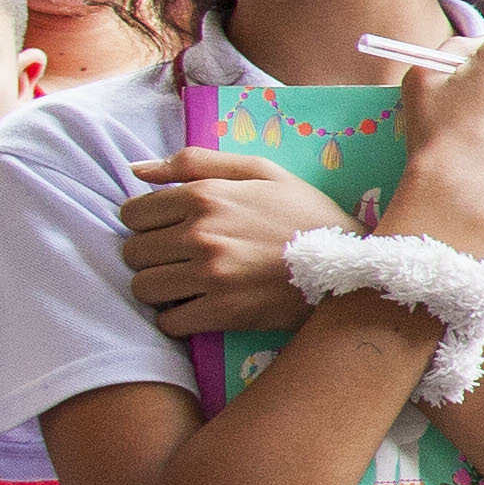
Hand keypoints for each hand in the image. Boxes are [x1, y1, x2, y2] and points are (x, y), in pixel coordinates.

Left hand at [120, 143, 353, 336]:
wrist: (351, 265)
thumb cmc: (306, 214)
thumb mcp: (262, 171)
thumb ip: (196, 162)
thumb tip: (135, 170)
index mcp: (206, 195)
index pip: (132, 213)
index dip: (146, 223)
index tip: (169, 231)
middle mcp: (201, 233)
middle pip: (133, 253)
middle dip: (151, 256)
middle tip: (181, 259)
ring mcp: (210, 275)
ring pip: (144, 288)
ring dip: (160, 289)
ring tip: (189, 285)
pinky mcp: (222, 312)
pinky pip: (168, 322)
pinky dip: (178, 318)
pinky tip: (200, 308)